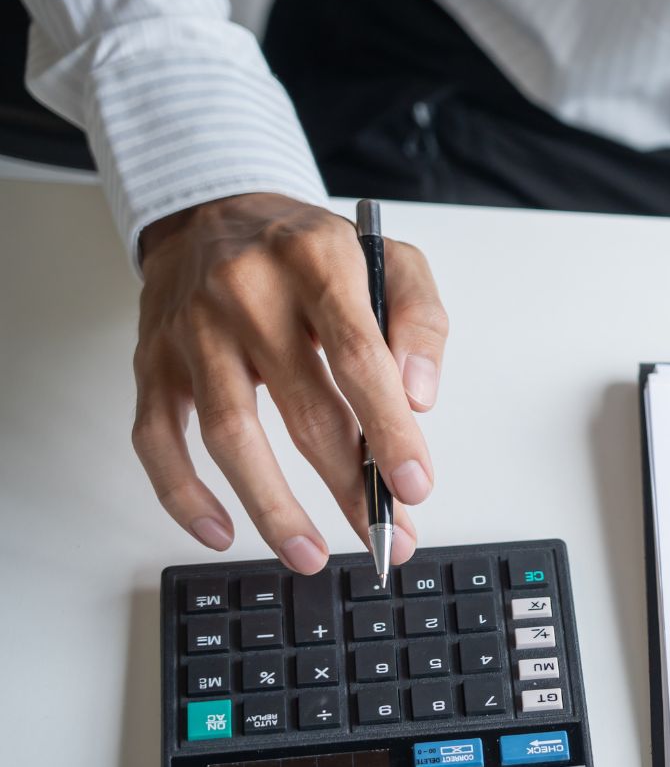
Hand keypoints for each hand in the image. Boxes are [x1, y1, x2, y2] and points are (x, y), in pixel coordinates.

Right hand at [134, 193, 448, 571]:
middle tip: (386, 538)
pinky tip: (222, 532)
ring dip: (272, 505)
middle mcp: (245, 292)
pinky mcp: (153, 362)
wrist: (215, 212)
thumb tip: (419, 398)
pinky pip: (157, 438)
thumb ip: (419, 321)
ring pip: (228, 432)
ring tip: (310, 554)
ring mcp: (191, 330)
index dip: (388, 428)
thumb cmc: (311, 250)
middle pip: (302, 407)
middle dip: (349, 485)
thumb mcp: (388, 259)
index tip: (414, 486)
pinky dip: (183, 493)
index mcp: (315, 263)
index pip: (357, 356)